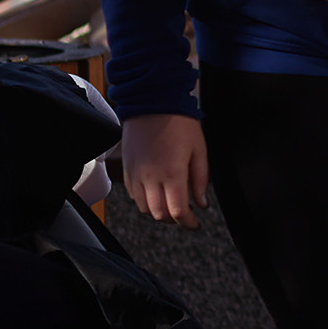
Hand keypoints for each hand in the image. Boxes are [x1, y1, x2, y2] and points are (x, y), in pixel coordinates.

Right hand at [120, 114, 208, 228]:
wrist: (152, 104)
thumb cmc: (180, 123)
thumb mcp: (199, 149)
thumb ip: (200, 179)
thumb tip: (201, 203)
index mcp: (171, 173)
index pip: (177, 211)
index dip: (187, 222)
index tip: (195, 224)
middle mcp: (150, 178)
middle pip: (159, 214)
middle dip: (174, 219)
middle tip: (186, 214)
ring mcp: (135, 175)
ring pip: (144, 208)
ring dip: (159, 211)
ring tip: (173, 202)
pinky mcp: (126, 170)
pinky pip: (134, 195)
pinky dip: (146, 200)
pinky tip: (157, 192)